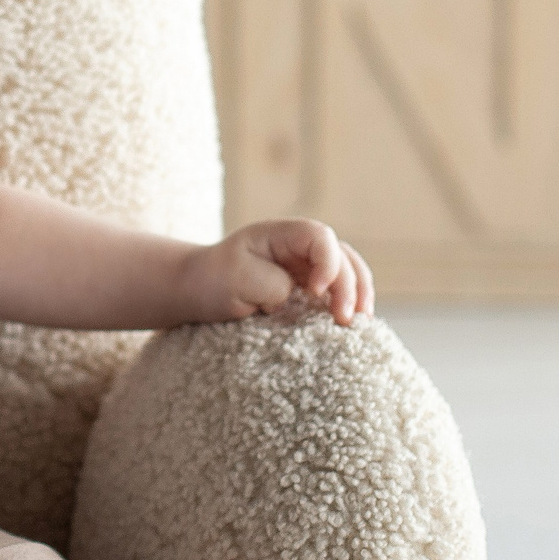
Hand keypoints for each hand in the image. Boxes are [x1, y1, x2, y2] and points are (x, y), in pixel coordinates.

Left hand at [182, 219, 374, 326]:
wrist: (197, 290)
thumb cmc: (214, 279)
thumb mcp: (240, 279)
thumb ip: (275, 285)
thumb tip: (302, 299)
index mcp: (282, 233)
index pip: (320, 237)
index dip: (327, 263)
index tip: (315, 292)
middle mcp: (300, 246)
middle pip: (342, 256)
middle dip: (350, 286)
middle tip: (345, 319)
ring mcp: (307, 266)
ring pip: (348, 272)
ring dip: (358, 295)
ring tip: (361, 322)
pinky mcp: (307, 288)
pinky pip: (336, 292)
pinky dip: (348, 305)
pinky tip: (351, 326)